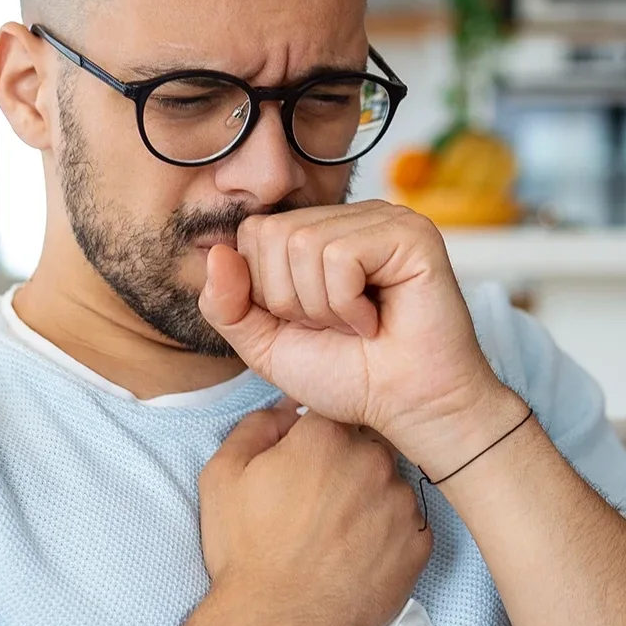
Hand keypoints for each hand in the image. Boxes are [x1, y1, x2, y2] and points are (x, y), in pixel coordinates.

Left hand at [197, 200, 527, 477]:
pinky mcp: (410, 234)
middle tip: (337, 327)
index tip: (312, 323)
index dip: (267, 292)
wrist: (408, 408)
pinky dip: (348, 304)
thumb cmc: (350, 376)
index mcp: (321, 231)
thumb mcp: (266, 344)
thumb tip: (215, 252)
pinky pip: (340, 257)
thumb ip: (227, 304)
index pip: (253, 233)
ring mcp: (384, 218)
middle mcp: (353, 217)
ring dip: (322, 307)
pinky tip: (377, 320)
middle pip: (273, 235)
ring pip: (303, 245)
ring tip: (359, 325)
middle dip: (292, 301)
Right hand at [197, 402, 432, 625]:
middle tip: (317, 506)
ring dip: (370, 502)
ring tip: (337, 536)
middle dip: (346, 469)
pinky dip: (389, 537)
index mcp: (326, 437)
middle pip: (367, 449)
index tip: (303, 465)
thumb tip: (287, 410)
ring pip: (390, 488)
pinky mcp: (419, 546)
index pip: (333, 414)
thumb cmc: (246, 550)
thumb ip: (256, 426)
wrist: (276, 623)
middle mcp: (374, 462)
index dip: (316, 439)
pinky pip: (409, 528)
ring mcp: (402, 505)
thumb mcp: (222, 475)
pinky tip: (358, 556)